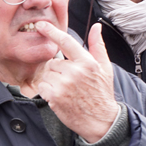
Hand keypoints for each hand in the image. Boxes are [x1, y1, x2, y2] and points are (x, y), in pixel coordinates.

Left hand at [34, 21, 118, 142]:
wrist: (101, 121)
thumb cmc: (102, 93)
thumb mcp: (105, 68)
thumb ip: (97, 46)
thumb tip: (96, 26)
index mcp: (87, 62)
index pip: (66, 42)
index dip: (51, 31)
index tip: (40, 24)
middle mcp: (75, 72)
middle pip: (53, 62)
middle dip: (58, 71)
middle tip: (71, 83)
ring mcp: (64, 85)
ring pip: (47, 74)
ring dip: (52, 81)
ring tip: (67, 91)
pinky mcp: (55, 97)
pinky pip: (42, 86)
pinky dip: (47, 91)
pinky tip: (60, 97)